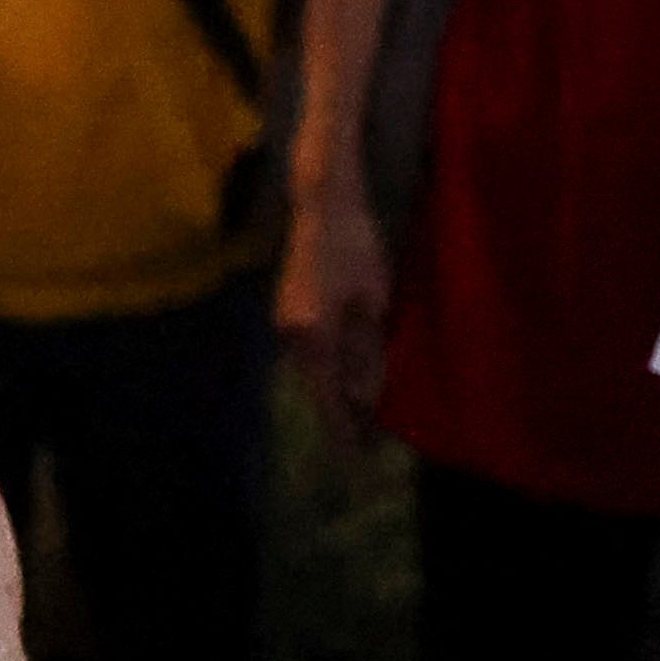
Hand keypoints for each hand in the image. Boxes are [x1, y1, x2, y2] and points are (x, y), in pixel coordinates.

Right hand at [276, 174, 394, 447]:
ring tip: (358, 414)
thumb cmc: (357, 247)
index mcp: (313, 335)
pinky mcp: (288, 307)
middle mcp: (291, 334)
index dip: (342, 428)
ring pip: (312, 368)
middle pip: (316, 386)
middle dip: (340, 413)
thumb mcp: (373, 302)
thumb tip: (364, 399)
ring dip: (333, 390)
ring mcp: (286, 320)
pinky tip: (344, 374)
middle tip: (365, 442)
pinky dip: (327, 367)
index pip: (327, 396)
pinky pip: (309, 350)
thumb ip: (366, 353)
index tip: (357, 457)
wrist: (323, 204)